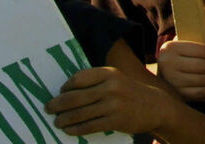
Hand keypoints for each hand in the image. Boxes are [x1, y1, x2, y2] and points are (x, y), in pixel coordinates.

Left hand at [45, 66, 165, 135]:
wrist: (156, 107)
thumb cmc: (130, 93)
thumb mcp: (116, 80)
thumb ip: (96, 82)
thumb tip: (66, 91)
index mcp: (109, 73)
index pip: (79, 78)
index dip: (65, 87)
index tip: (59, 93)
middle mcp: (110, 87)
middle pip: (75, 97)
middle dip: (57, 104)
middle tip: (48, 108)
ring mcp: (113, 104)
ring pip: (79, 113)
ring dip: (63, 119)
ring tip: (56, 122)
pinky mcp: (115, 120)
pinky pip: (89, 126)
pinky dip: (75, 129)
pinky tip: (68, 130)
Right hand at [157, 39, 204, 101]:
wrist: (160, 77)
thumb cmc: (177, 58)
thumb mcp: (181, 46)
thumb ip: (195, 42)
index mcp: (171, 48)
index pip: (201, 50)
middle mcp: (169, 64)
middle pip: (203, 66)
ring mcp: (172, 80)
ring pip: (203, 80)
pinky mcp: (177, 94)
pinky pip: (199, 93)